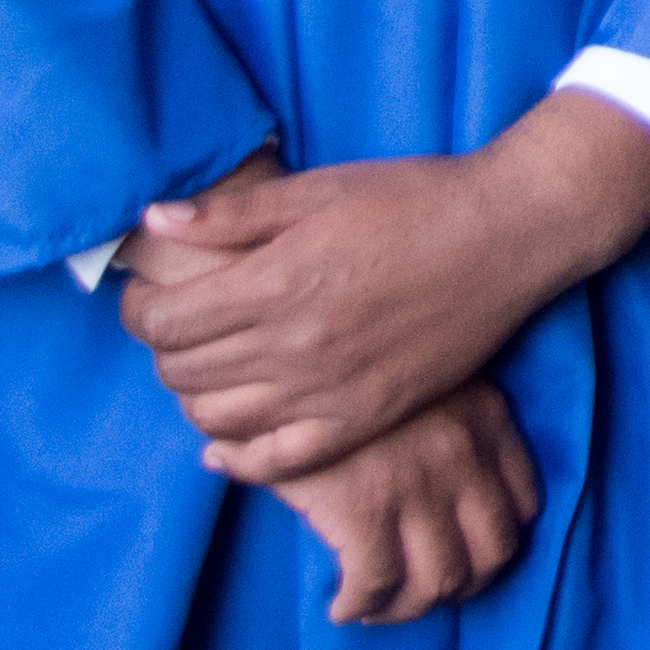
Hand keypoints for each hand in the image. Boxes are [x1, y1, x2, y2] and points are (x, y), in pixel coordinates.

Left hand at [117, 96, 649, 481]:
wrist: (511, 233)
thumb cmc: (416, 198)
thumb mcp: (319, 188)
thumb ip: (232, 213)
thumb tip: (152, 222)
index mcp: (275, 282)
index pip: (164, 321)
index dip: (139, 309)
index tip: (147, 295)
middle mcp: (293, 345)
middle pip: (182, 371)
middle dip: (163, 348)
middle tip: (177, 325)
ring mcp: (330, 389)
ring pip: (218, 418)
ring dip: (194, 397)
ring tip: (206, 368)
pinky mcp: (365, 415)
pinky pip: (280, 460)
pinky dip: (238, 460)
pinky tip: (223, 447)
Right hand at [265, 378, 539, 624]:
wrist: (289, 348)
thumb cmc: (344, 364)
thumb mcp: (419, 376)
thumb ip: (444, 423)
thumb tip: (444, 489)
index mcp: (486, 419)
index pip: (523, 503)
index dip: (493, 543)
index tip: (461, 555)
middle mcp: (464, 455)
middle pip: (492, 553)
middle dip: (460, 587)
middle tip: (420, 593)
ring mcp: (417, 485)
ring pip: (439, 580)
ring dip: (408, 608)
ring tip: (376, 607)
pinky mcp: (363, 509)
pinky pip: (376, 583)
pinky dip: (360, 606)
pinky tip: (342, 606)